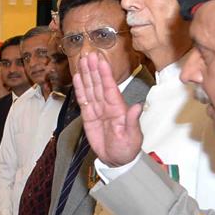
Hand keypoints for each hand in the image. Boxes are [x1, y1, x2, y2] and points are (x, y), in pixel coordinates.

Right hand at [74, 51, 142, 166]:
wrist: (117, 160)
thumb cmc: (127, 148)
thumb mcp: (132, 137)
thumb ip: (132, 121)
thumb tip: (136, 106)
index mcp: (118, 109)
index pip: (110, 88)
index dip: (105, 74)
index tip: (101, 60)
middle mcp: (107, 106)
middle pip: (98, 84)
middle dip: (94, 69)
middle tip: (89, 54)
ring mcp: (97, 110)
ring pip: (90, 89)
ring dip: (86, 75)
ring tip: (82, 61)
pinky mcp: (89, 116)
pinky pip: (83, 100)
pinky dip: (80, 89)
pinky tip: (77, 78)